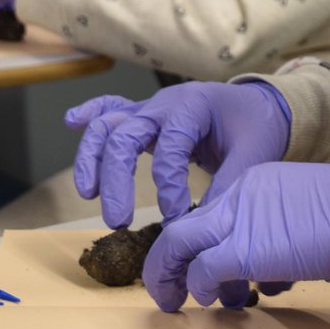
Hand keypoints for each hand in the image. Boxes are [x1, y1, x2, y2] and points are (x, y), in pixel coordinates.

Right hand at [65, 81, 291, 227]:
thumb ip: (229, 185)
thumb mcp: (254, 155)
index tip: (176, 218)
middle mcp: (165, 103)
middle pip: (125, 134)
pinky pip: (111, 108)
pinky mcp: (144, 116)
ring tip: (88, 196)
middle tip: (117, 221)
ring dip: (91, 159)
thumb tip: (202, 225)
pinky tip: (70, 121)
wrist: (259, 105)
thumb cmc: (256, 128)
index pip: (170, 147)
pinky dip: (90, 114)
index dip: (169, 186)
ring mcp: (151, 108)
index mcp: (194, 107)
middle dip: (116, 179)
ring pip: (108, 124)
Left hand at [144, 162, 329, 310]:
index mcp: (253, 182)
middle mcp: (238, 196)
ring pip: (176, 242)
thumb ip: (275, 229)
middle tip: (165, 287)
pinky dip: (197, 287)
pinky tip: (206, 299)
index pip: (209, 215)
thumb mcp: (303, 209)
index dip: (195, 245)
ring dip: (168, 276)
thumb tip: (267, 269)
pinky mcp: (244, 250)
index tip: (193, 266)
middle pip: (181, 225)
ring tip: (174, 300)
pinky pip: (203, 270)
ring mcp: (239, 221)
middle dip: (165, 260)